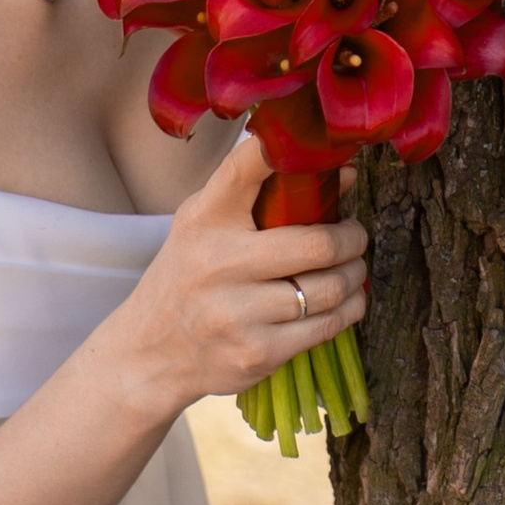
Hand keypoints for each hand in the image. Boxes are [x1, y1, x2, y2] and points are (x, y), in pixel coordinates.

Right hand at [110, 134, 367, 420]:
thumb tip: (343, 174)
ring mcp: (236, 313)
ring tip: (351, 268)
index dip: (288, 151)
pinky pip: (328, 325)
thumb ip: (258, 194)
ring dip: (354, 274)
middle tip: (354, 235)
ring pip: (331, 288)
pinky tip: (346, 300)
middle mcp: (217, 263)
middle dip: (352, 237)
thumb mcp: (202, 225)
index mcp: (204, 219)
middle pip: (318, 243)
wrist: (150, 354)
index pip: (247, 167)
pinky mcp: (257, 353)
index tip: (328, 150)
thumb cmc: (189, 277)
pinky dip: (349, 309)